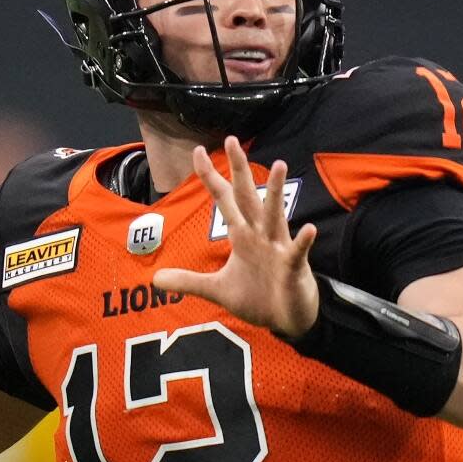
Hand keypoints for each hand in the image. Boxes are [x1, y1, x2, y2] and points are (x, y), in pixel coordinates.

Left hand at [153, 136, 318, 337]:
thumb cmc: (258, 298)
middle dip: (239, 170)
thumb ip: (189, 281)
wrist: (286, 320)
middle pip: (247, 196)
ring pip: (276, 215)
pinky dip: (303, 241)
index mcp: (242, 235)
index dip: (211, 177)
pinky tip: (307, 229)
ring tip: (280, 166)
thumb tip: (156, 279)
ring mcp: (278, 249)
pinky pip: (298, 252)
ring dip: (276, 193)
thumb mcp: (217, 289)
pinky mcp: (294, 267)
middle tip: (233, 141)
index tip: (198, 151)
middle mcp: (260, 235)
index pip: (224, 200)